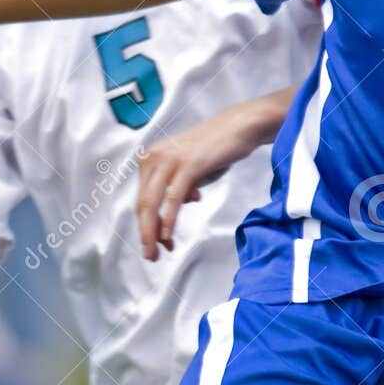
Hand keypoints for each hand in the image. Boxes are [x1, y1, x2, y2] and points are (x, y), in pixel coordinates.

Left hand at [136, 107, 264, 259]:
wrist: (239, 127)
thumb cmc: (216, 149)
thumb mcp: (190, 170)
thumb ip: (179, 188)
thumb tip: (176, 206)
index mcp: (151, 159)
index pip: (143, 199)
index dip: (147, 226)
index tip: (157, 246)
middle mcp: (154, 158)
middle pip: (143, 204)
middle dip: (145, 234)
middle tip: (150, 257)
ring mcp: (169, 160)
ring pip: (153, 202)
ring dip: (153, 231)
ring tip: (157, 252)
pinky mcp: (187, 164)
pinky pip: (173, 197)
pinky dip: (169, 217)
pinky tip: (167, 234)